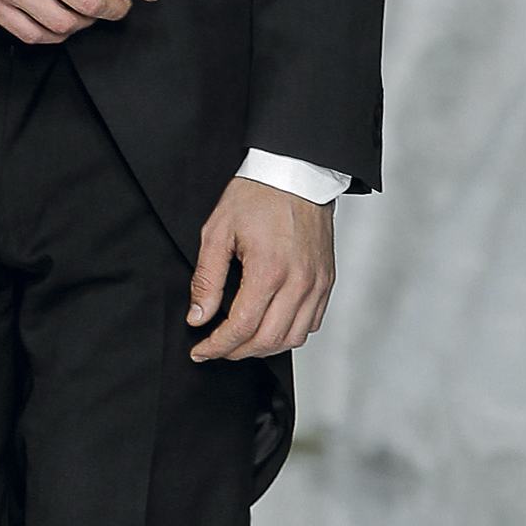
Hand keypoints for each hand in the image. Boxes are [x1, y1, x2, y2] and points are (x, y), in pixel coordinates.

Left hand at [188, 177, 334, 361]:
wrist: (296, 173)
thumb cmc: (257, 196)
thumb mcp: (217, 232)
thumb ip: (207, 280)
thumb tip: (198, 317)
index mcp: (269, 270)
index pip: (242, 327)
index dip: (217, 346)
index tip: (200, 350)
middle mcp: (298, 281)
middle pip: (268, 340)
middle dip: (236, 352)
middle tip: (216, 349)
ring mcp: (317, 283)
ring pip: (293, 338)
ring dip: (264, 348)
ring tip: (241, 343)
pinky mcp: (326, 280)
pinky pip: (312, 323)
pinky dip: (289, 334)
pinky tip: (269, 327)